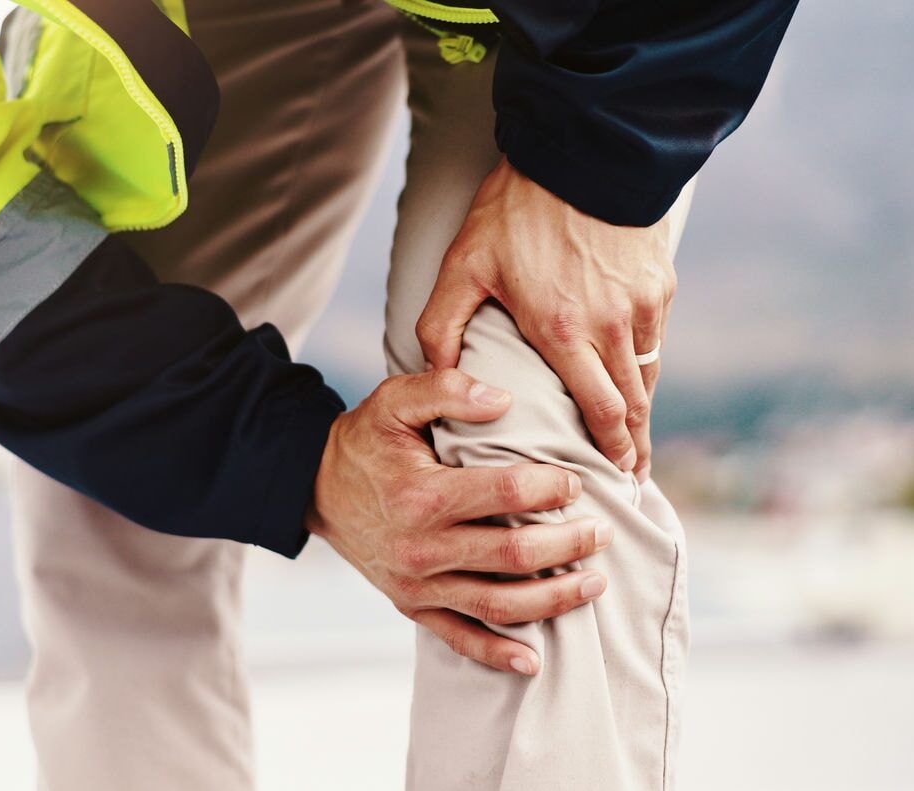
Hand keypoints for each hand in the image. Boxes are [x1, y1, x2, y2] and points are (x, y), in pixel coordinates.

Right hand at [306, 368, 612, 674]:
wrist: (316, 488)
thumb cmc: (365, 441)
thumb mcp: (394, 399)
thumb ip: (446, 388)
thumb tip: (502, 399)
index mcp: (421, 495)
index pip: (505, 492)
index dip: (550, 486)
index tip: (576, 481)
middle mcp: (421, 547)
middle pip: (514, 553)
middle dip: (569, 544)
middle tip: (602, 532)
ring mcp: (417, 584)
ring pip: (499, 602)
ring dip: (554, 598)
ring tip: (595, 583)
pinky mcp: (412, 606)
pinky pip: (460, 638)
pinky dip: (498, 653)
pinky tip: (534, 660)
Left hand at [416, 158, 675, 481]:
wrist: (581, 149)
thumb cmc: (516, 209)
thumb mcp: (463, 264)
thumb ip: (442, 326)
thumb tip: (435, 375)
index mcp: (564, 330)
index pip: (600, 411)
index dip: (613, 450)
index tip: (618, 477)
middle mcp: (613, 325)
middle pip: (633, 404)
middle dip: (635, 444)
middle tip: (634, 474)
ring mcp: (643, 303)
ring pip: (647, 373)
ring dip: (643, 408)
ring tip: (637, 436)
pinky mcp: (660, 281)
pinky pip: (655, 338)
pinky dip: (646, 365)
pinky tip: (635, 377)